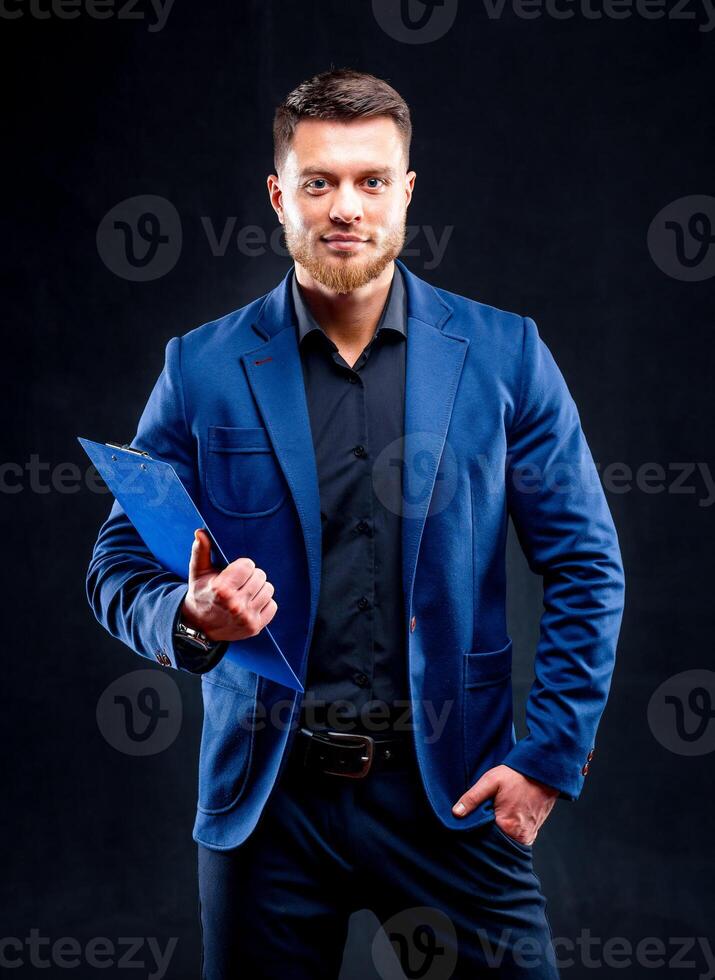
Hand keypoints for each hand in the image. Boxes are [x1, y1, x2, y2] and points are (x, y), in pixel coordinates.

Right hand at [180, 528, 277, 642]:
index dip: (242, 566)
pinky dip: (264, 603)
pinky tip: (251, 603)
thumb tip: (200, 532)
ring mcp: (246, 618)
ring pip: (268, 589)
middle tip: (240, 582)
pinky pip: (272, 605)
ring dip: (259, 588)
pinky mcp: (255, 627)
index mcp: (221, 589)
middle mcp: (235, 605)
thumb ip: (201, 551)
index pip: (248, 565)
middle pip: (260, 576)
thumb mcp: (198, 572)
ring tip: (246, 591)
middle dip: (251, 576)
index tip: (235, 571)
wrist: (199, 626)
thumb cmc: (201, 593)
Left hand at [451, 765, 558, 844]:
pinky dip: (508, 835)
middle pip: (495, 843)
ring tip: (493, 820)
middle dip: (486, 835)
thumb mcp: (490, 781)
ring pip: (506, 843)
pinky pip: (516, 840)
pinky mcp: (532, 834)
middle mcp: (519, 836)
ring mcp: (527, 837)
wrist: (541, 773)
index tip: (471, 825)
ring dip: (498, 835)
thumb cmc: (516, 776)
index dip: (475, 832)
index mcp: (506, 825)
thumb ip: (472, 798)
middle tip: (482, 821)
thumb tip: (456, 813)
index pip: (484, 839)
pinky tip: (503, 822)